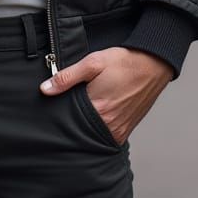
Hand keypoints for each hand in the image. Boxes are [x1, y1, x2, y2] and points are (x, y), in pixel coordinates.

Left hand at [40, 47, 171, 143]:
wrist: (153, 65)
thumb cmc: (124, 62)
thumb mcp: (93, 63)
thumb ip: (67, 77)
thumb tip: (45, 89)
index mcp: (97, 109)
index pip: (68, 118)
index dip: (60, 110)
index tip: (57, 103)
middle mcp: (108, 125)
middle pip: (79, 128)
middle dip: (72, 118)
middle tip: (72, 102)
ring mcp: (118, 130)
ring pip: (92, 132)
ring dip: (86, 122)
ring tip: (85, 105)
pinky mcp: (125, 131)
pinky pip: (105, 134)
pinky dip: (98, 126)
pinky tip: (96, 112)